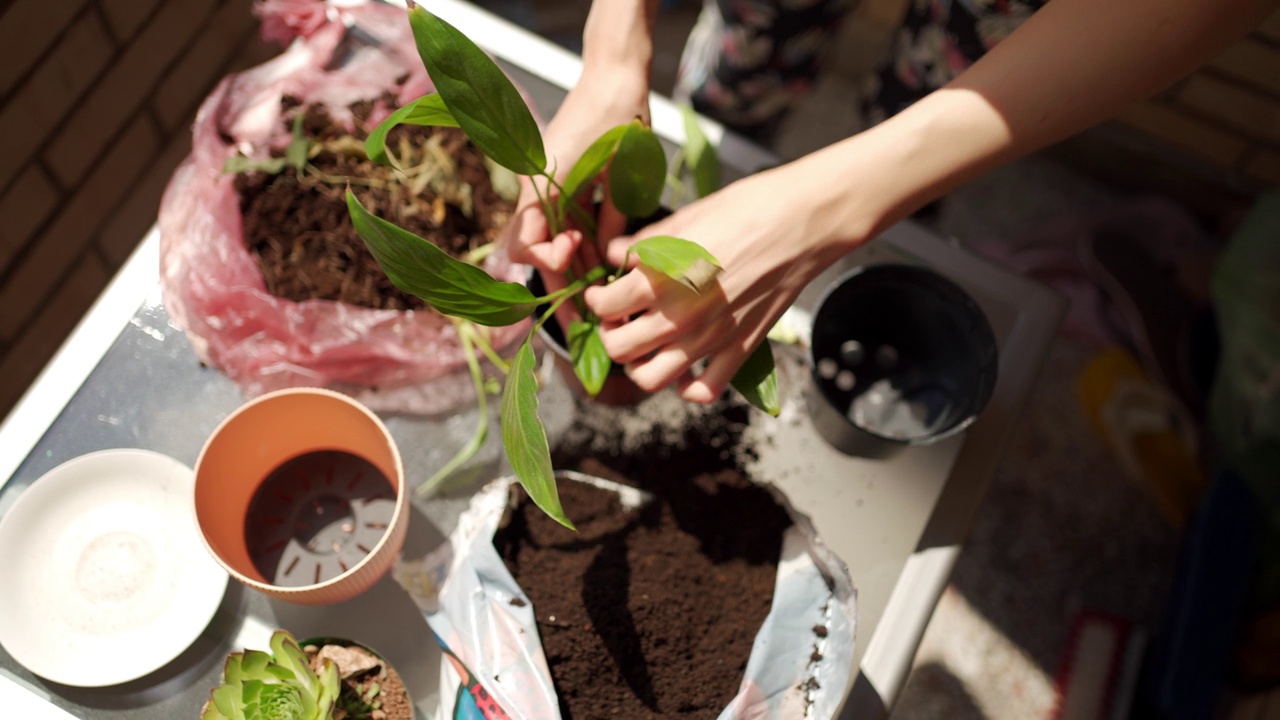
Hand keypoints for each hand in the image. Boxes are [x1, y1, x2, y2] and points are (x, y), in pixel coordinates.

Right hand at [502, 70, 649, 304]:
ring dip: (572, 275)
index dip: (548, 262)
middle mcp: (538, 192)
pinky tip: (602, 273)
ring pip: (551, 249)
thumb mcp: (622, 170)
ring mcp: (548, 193)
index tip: (575, 255)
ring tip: (600, 307)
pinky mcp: (563, 191)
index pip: (525, 244)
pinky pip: (564, 231)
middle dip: (558, 291)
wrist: (614, 74)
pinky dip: (581, 253)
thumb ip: (611, 219)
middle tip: (583, 325)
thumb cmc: (618, 114)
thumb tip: (606, 263)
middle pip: (534, 256)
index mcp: (542, 185)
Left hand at [583, 164, 865, 402]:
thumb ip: (646, 242)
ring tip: (645, 346)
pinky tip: (685, 366)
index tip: (603, 292)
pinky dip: (686, 387)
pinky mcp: (738, 351)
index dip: (597, 299)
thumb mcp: (686, 217)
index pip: (603, 307)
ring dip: (638, 365)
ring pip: (649, 380)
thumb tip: (618, 253)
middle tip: (619, 319)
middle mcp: (678, 318)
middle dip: (610, 334)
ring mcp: (709, 341)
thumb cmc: (748, 209)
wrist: (802, 223)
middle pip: (618, 350)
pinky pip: (702, 392)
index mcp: (659, 280)